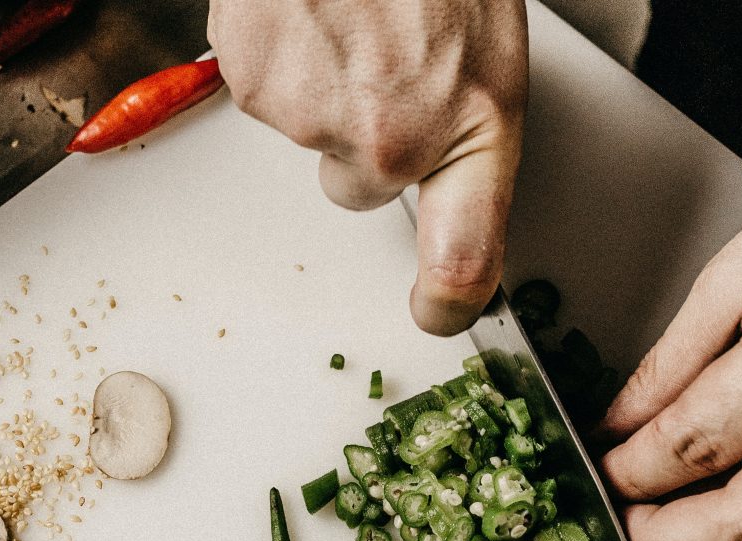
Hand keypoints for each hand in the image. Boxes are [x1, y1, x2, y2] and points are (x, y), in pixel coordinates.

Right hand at [208, 0, 527, 334]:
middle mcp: (390, 141)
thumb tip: (436, 190)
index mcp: (471, 129)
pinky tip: (312, 12)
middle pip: (358, 186)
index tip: (437, 311)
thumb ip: (461, 134)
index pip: (466, 259)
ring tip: (350, 19)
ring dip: (324, 87)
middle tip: (385, 65)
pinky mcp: (253, 81)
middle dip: (366, 139)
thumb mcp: (488, 51)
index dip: (449, 301)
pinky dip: (282, 58)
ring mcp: (314, 116)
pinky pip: (265, 91)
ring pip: (309, 133)